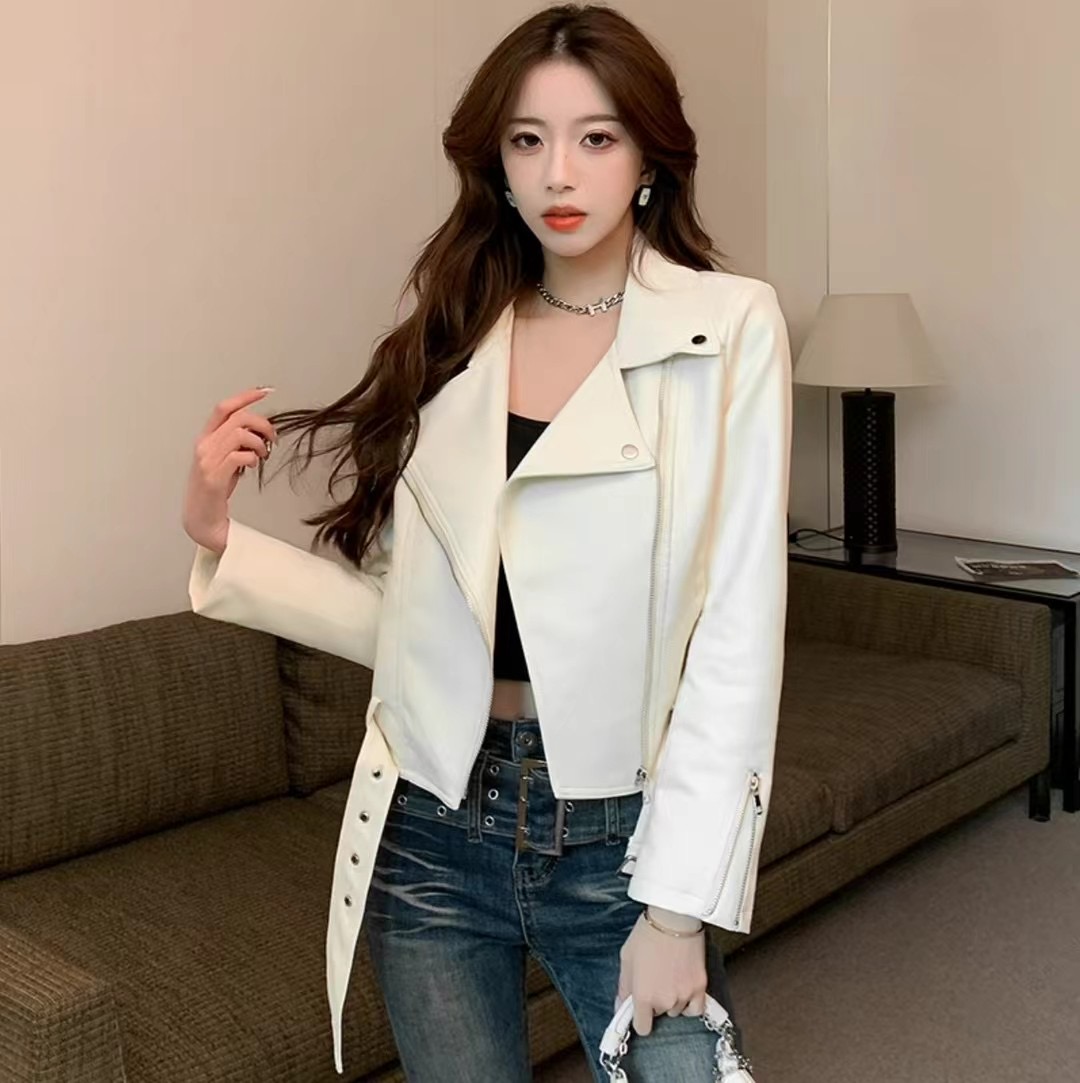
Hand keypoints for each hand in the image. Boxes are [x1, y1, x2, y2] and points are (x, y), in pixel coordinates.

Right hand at [182, 387, 276, 553]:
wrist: (201, 518)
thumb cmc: (215, 490)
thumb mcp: (226, 460)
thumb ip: (237, 444)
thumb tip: (260, 432)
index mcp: (205, 438)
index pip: (224, 408)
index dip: (245, 396)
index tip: (265, 391)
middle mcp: (204, 445)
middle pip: (238, 418)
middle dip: (262, 424)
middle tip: (272, 439)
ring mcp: (207, 460)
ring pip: (241, 434)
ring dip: (259, 443)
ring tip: (262, 455)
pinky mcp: (213, 476)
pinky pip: (239, 456)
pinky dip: (252, 459)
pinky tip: (252, 466)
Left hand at [616, 909, 706, 1036]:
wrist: (674, 918)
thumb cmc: (647, 934)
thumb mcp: (626, 959)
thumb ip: (624, 987)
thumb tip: (621, 1006)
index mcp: (644, 995)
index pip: (642, 1027)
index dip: (640, 1019)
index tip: (639, 1010)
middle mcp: (664, 1000)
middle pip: (659, 1014)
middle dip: (655, 1001)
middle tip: (655, 978)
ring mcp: (684, 995)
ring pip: (676, 1010)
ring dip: (672, 999)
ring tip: (669, 975)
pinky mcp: (700, 987)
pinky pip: (695, 1009)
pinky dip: (689, 1003)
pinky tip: (683, 988)